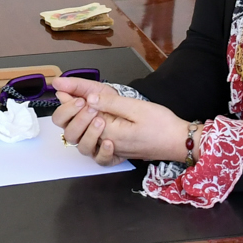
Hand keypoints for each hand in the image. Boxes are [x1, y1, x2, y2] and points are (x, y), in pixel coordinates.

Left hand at [48, 78, 191, 164]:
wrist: (178, 142)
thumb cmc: (162, 124)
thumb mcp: (136, 108)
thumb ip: (110, 103)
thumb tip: (89, 98)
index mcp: (109, 133)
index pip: (80, 119)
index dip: (70, 103)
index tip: (65, 89)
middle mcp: (107, 145)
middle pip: (76, 135)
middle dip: (71, 114)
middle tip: (76, 97)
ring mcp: (112, 151)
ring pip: (84, 144)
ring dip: (81, 126)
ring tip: (88, 108)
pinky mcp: (119, 153)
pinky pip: (97, 152)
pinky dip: (92, 142)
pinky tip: (98, 126)